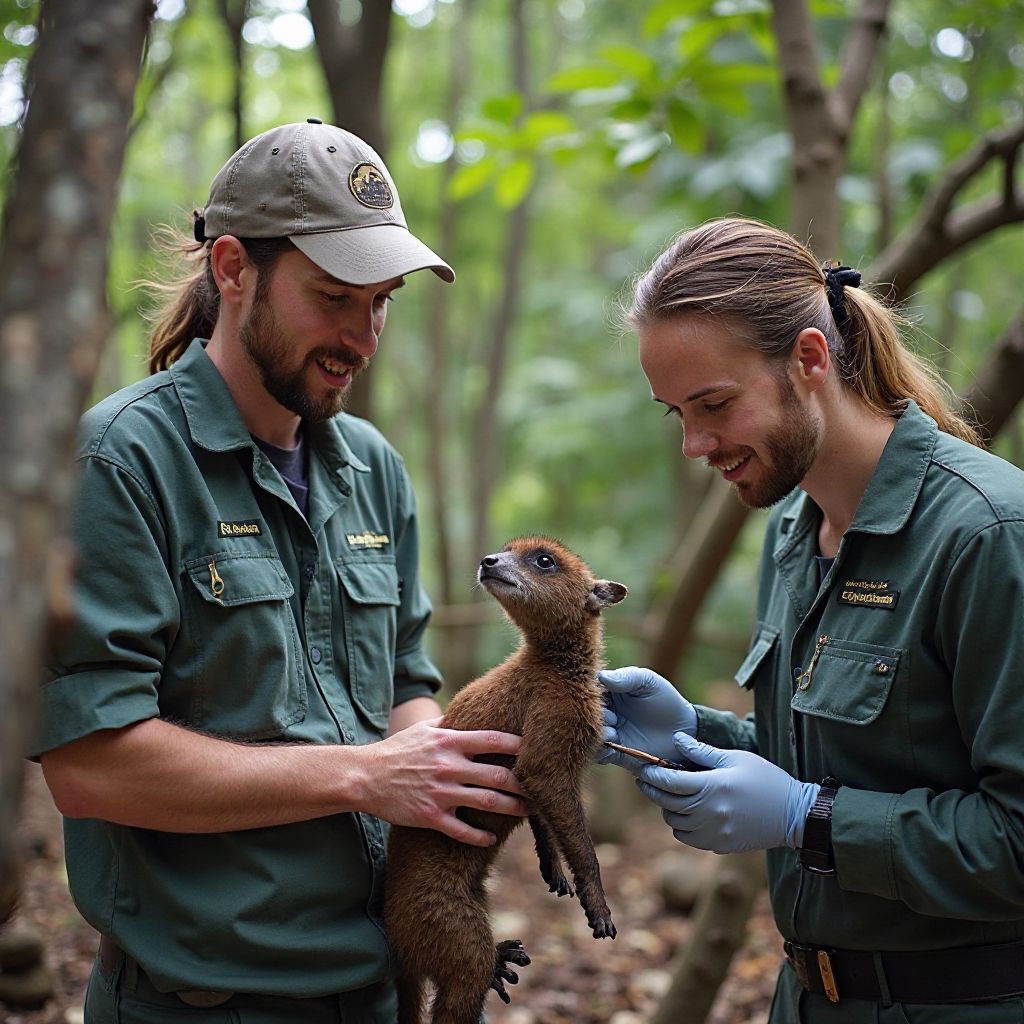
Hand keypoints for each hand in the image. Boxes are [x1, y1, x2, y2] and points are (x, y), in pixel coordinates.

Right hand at [357, 718, 528, 846]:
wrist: (364, 776)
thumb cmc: (396, 750)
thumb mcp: (423, 730)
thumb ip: (450, 723)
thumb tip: (470, 713)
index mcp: (448, 742)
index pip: (492, 740)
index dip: (517, 745)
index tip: (537, 748)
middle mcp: (448, 766)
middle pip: (497, 775)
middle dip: (523, 783)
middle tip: (542, 787)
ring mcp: (440, 792)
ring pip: (486, 802)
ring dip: (512, 809)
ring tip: (530, 811)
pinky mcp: (430, 816)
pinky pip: (462, 830)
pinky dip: (480, 836)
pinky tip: (492, 838)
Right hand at [597, 666, 697, 773]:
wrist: (685, 730)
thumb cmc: (666, 700)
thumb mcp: (649, 682)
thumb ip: (627, 677)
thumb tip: (600, 677)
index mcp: (609, 692)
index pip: (588, 691)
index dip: (589, 693)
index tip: (599, 696)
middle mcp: (604, 713)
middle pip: (585, 715)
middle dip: (593, 717)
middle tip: (611, 717)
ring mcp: (609, 734)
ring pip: (589, 735)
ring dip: (596, 734)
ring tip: (612, 732)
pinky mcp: (616, 754)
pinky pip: (599, 755)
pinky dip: (600, 750)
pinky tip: (612, 743)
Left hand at [636, 732, 819, 853]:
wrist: (794, 815)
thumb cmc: (766, 780)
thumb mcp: (735, 758)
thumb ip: (702, 751)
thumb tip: (676, 739)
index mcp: (713, 787)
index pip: (670, 782)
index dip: (652, 774)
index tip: (644, 767)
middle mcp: (709, 813)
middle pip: (667, 803)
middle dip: (653, 790)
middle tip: (647, 780)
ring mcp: (714, 833)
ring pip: (674, 823)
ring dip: (668, 808)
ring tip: (673, 795)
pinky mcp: (719, 846)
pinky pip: (688, 838)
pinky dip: (682, 826)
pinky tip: (689, 813)